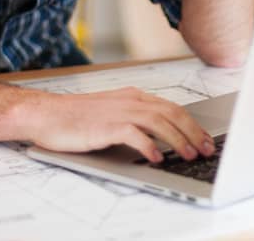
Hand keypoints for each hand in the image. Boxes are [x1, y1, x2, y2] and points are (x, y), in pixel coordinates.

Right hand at [19, 87, 215, 161]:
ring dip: (178, 139)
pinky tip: (157, 157)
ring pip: (158, 122)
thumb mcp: (112, 114)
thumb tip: (160, 139)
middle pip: (171, 113)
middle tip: (207, 149)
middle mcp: (130, 101)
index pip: (171, 108)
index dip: (192, 123)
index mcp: (133, 96)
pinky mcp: (105, 126)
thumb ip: (135, 121)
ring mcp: (118, 112)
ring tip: (190, 155)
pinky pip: (133, 134)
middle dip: (193, 132)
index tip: (206, 138)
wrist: (46, 114)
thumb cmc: (76, 117)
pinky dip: (148, 145)